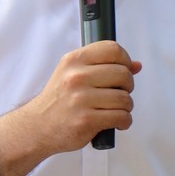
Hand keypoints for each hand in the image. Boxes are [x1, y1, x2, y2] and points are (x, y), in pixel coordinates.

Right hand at [27, 40, 141, 153]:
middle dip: (128, 86)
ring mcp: (80, 99)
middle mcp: (76, 77)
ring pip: (125, 98)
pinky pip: (121, 117)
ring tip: (116, 109)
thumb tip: (136, 65)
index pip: (112, 49)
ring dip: (126, 106)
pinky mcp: (86, 120)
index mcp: (73, 60)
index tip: (123, 70)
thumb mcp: (73, 74)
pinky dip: (124, 121)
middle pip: (123, 74)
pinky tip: (116, 122)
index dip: (125, 60)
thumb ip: (103, 66)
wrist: (38, 126)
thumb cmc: (59, 99)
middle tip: (119, 93)